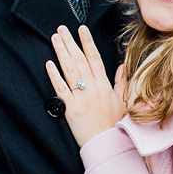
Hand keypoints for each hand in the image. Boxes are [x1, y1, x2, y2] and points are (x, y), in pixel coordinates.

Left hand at [45, 25, 125, 146]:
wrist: (108, 144)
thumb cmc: (116, 125)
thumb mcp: (123, 102)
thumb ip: (121, 83)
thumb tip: (121, 67)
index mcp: (105, 85)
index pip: (95, 58)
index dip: (87, 42)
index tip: (81, 29)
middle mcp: (93, 88)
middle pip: (80, 60)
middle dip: (70, 42)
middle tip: (61, 29)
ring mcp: (82, 97)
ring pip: (70, 70)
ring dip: (61, 53)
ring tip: (55, 39)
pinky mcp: (71, 108)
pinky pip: (61, 89)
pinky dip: (55, 76)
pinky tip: (49, 64)